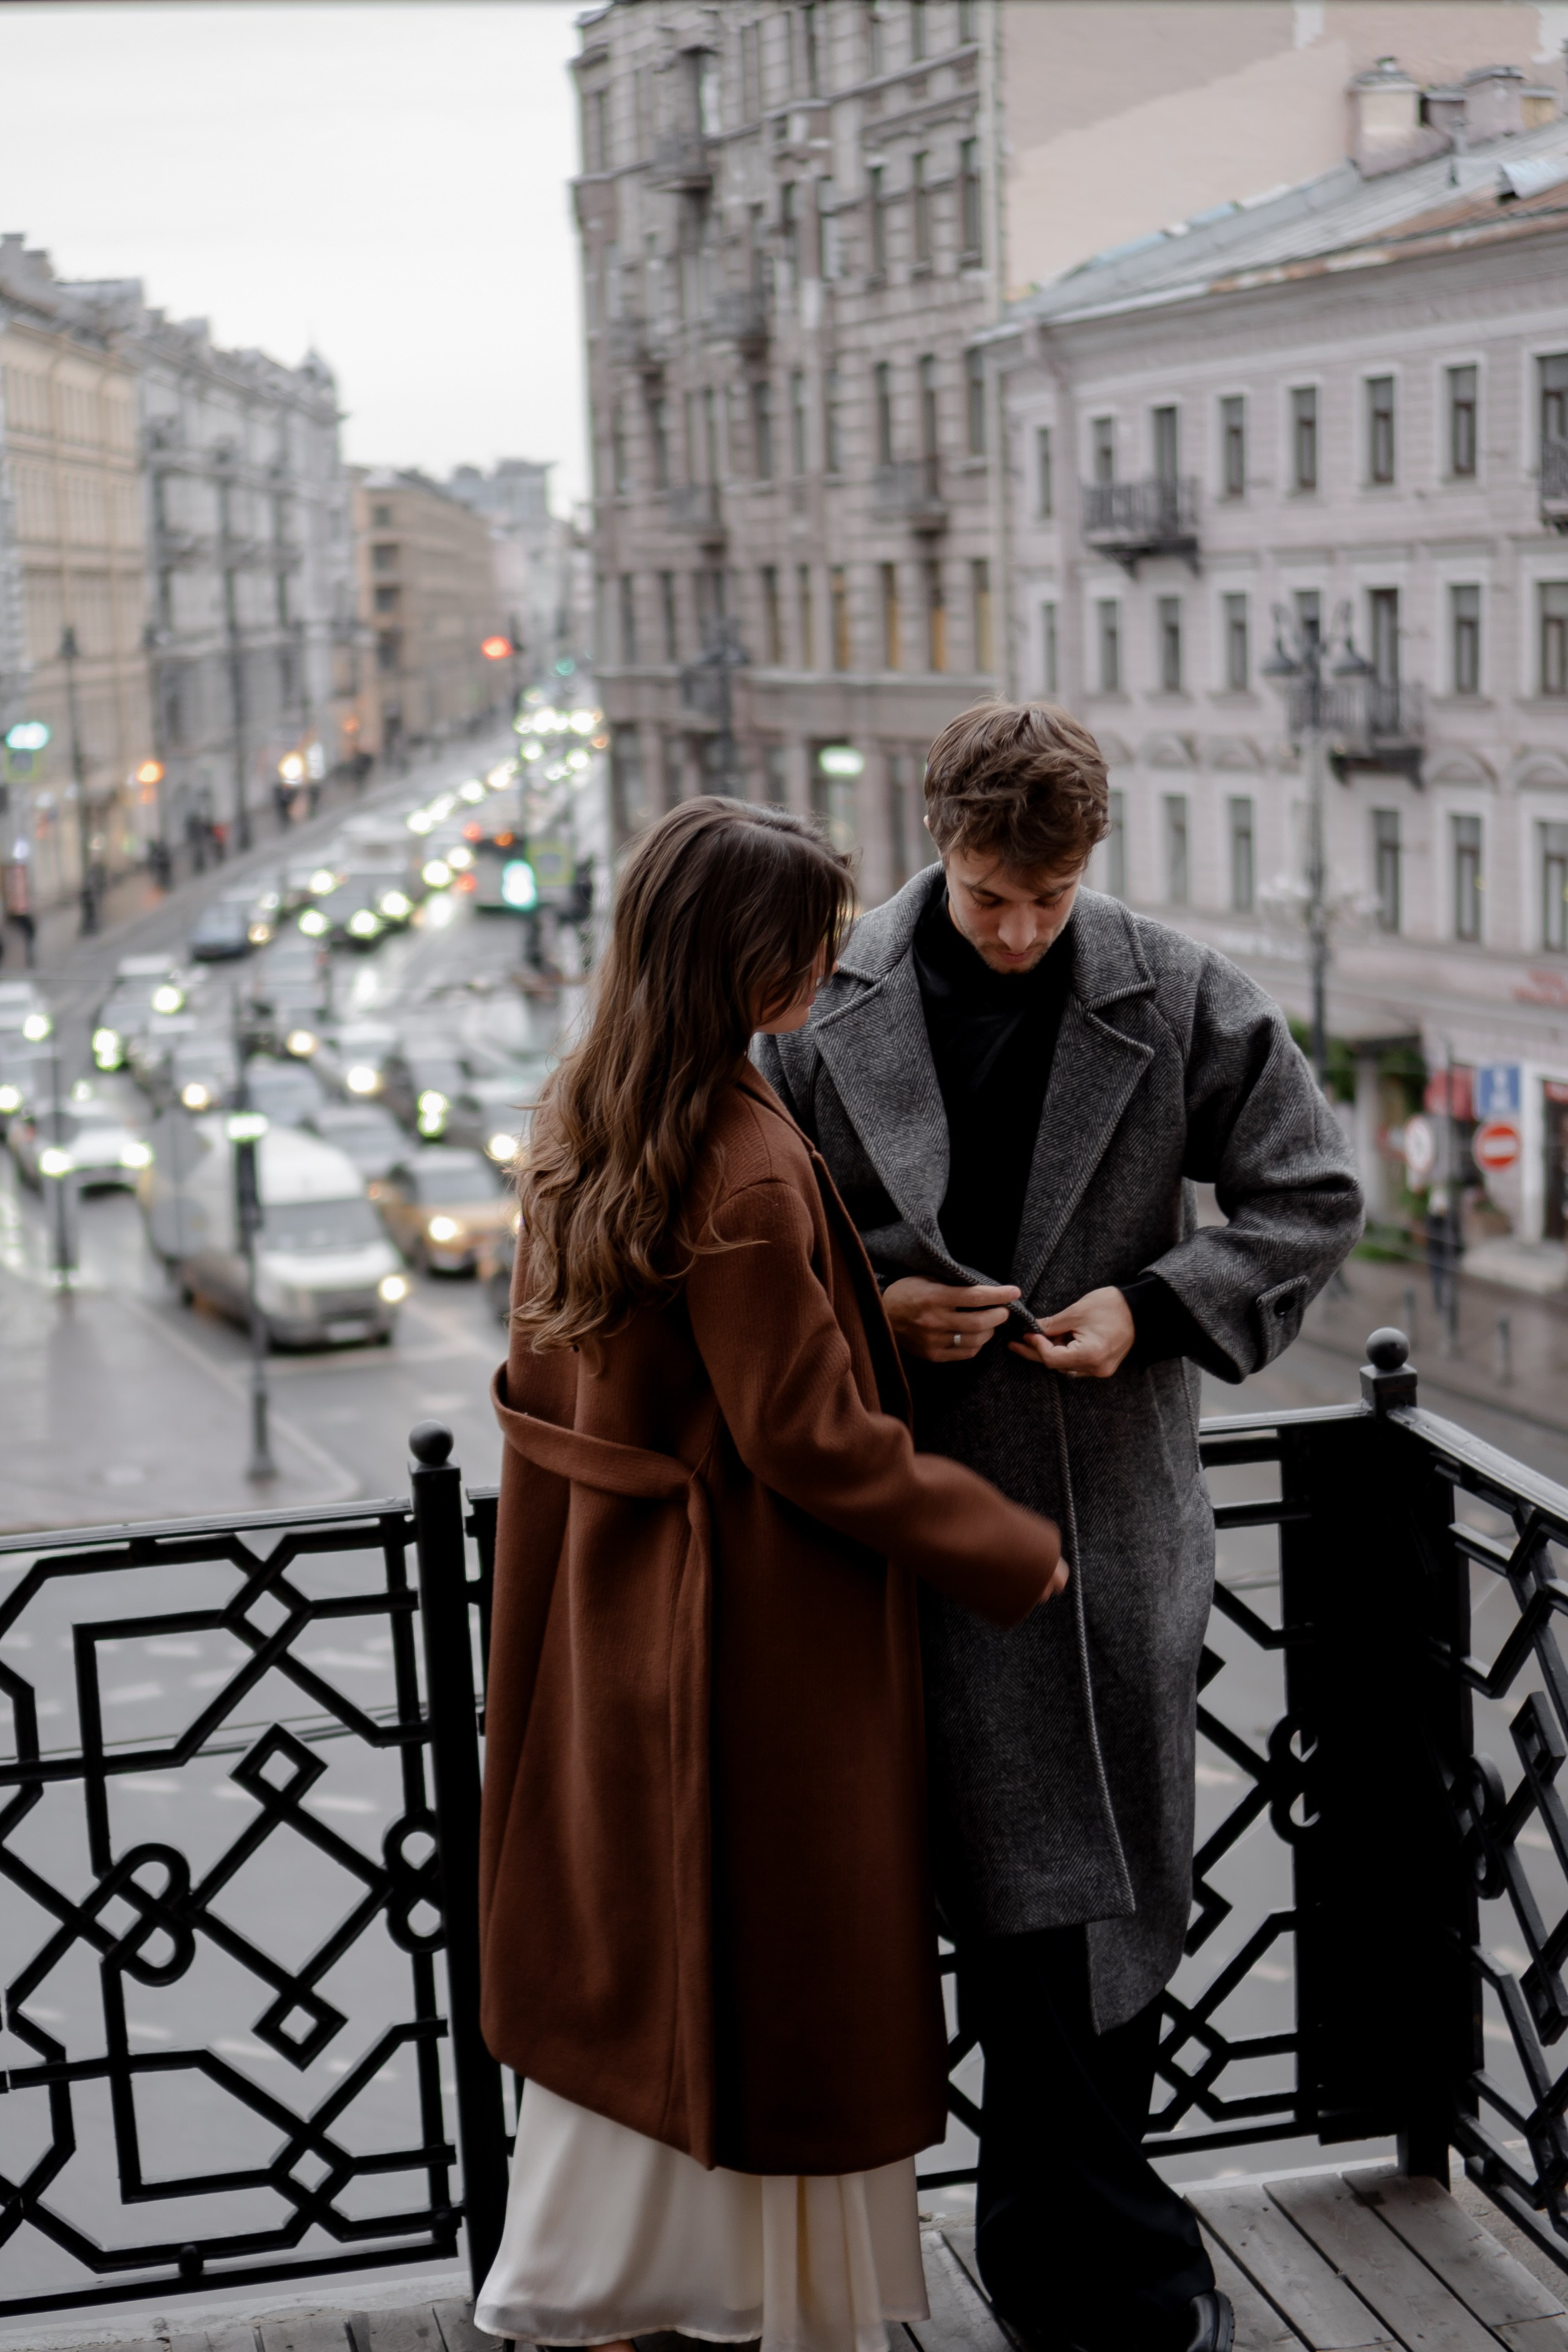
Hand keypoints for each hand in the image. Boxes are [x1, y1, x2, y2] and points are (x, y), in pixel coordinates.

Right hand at [883, 1276, 1020, 1363]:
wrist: (880, 1314)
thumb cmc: (907, 1291)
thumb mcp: (927, 1278)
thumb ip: (954, 1284)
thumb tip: (987, 1288)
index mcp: (934, 1297)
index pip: (975, 1296)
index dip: (999, 1295)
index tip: (1014, 1292)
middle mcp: (934, 1320)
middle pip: (980, 1322)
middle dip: (999, 1315)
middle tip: (1004, 1310)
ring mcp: (933, 1341)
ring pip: (975, 1340)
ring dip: (990, 1331)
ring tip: (991, 1323)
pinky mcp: (932, 1355)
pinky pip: (965, 1353)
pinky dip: (977, 1344)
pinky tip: (977, 1336)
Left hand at [1009, 1286, 1134, 1379]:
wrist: (1140, 1307)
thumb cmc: (1111, 1306)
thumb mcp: (1077, 1312)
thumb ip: (1052, 1325)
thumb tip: (1031, 1330)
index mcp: (1091, 1355)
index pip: (1052, 1359)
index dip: (1036, 1347)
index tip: (1026, 1334)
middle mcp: (1096, 1368)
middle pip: (1057, 1365)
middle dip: (1037, 1352)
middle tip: (1017, 1343)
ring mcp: (1101, 1369)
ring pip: (1066, 1365)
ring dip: (1051, 1352)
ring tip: (1038, 1336)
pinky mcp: (1102, 1365)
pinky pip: (1076, 1364)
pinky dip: (1065, 1353)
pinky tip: (1055, 1340)